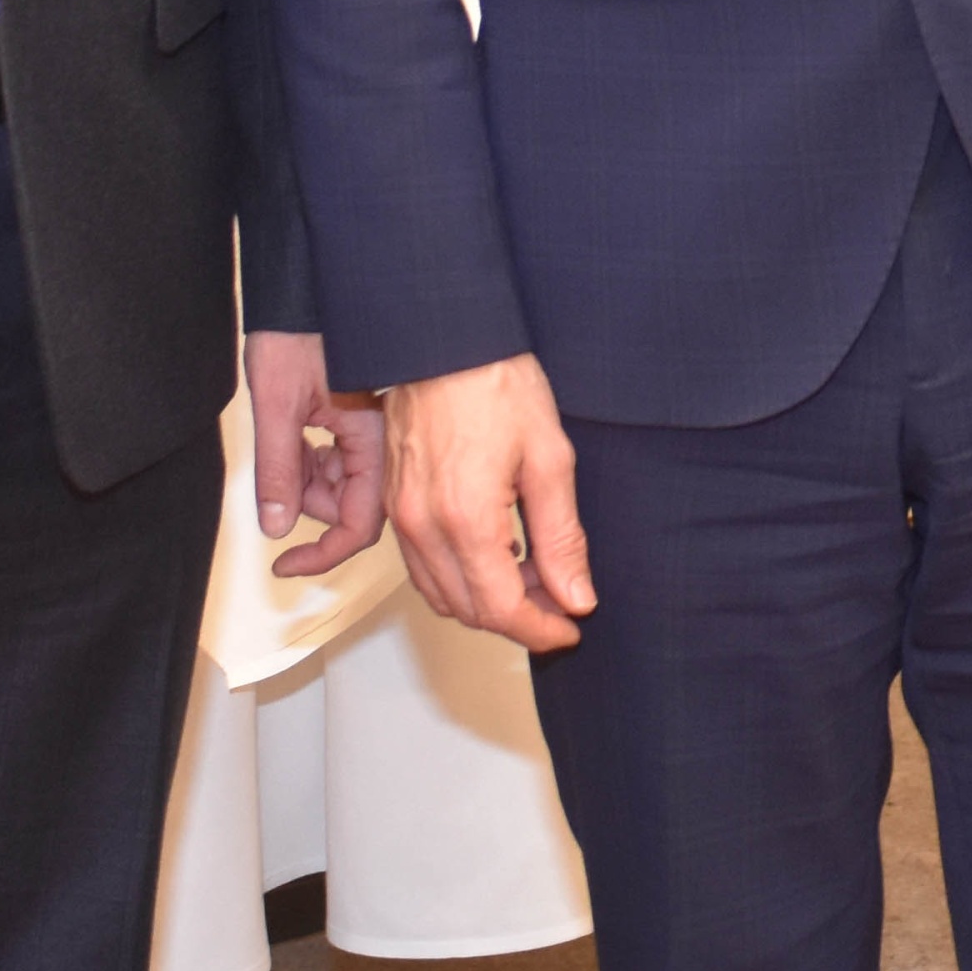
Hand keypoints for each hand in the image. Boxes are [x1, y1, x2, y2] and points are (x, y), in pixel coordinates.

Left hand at [244, 330, 390, 578]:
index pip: (359, 523)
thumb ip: (278, 469)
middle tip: (278, 481)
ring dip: (313, 480)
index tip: (287, 564)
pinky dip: (319, 459)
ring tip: (288, 444)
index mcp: (374, 433)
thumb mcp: (276, 402)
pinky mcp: (367, 415)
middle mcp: (386, 435)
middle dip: (311, 504)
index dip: (322, 553)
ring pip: (350, 485)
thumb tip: (277, 525)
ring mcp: (378, 426)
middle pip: (355, 506)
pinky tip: (302, 433)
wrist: (307, 283)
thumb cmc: (299, 324)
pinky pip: (348, 458)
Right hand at [385, 354, 596, 650]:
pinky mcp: (396, 506)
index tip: (570, 628)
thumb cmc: (494, 383)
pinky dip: (458, 579)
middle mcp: (424, 528)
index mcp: (466, 519)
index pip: (501, 609)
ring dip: (486, 602)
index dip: (541, 630)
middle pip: (470, 611)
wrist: (443, 341)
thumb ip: (562, 537)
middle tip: (561, 601)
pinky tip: (495, 556)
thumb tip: (575, 594)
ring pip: (442, 596)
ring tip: (534, 578)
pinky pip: (423, 568)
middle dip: (519, 618)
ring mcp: (403, 518)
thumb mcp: (550, 458)